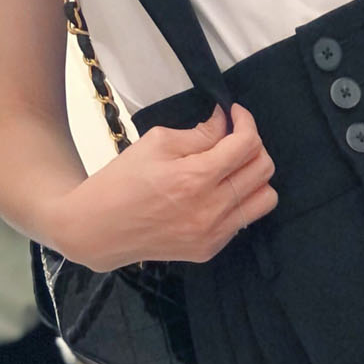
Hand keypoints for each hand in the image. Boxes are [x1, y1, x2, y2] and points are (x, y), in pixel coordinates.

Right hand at [54, 102, 277, 270]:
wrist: (98, 230)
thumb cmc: (121, 181)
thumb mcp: (156, 143)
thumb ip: (199, 133)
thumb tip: (225, 122)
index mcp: (195, 178)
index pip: (246, 144)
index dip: (246, 121)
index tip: (234, 114)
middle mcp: (211, 209)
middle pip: (264, 169)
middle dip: (253, 146)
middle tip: (232, 138)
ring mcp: (213, 234)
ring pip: (265, 199)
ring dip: (254, 177)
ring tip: (231, 168)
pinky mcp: (209, 249)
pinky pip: (244, 220)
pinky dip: (239, 201)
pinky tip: (215, 193)